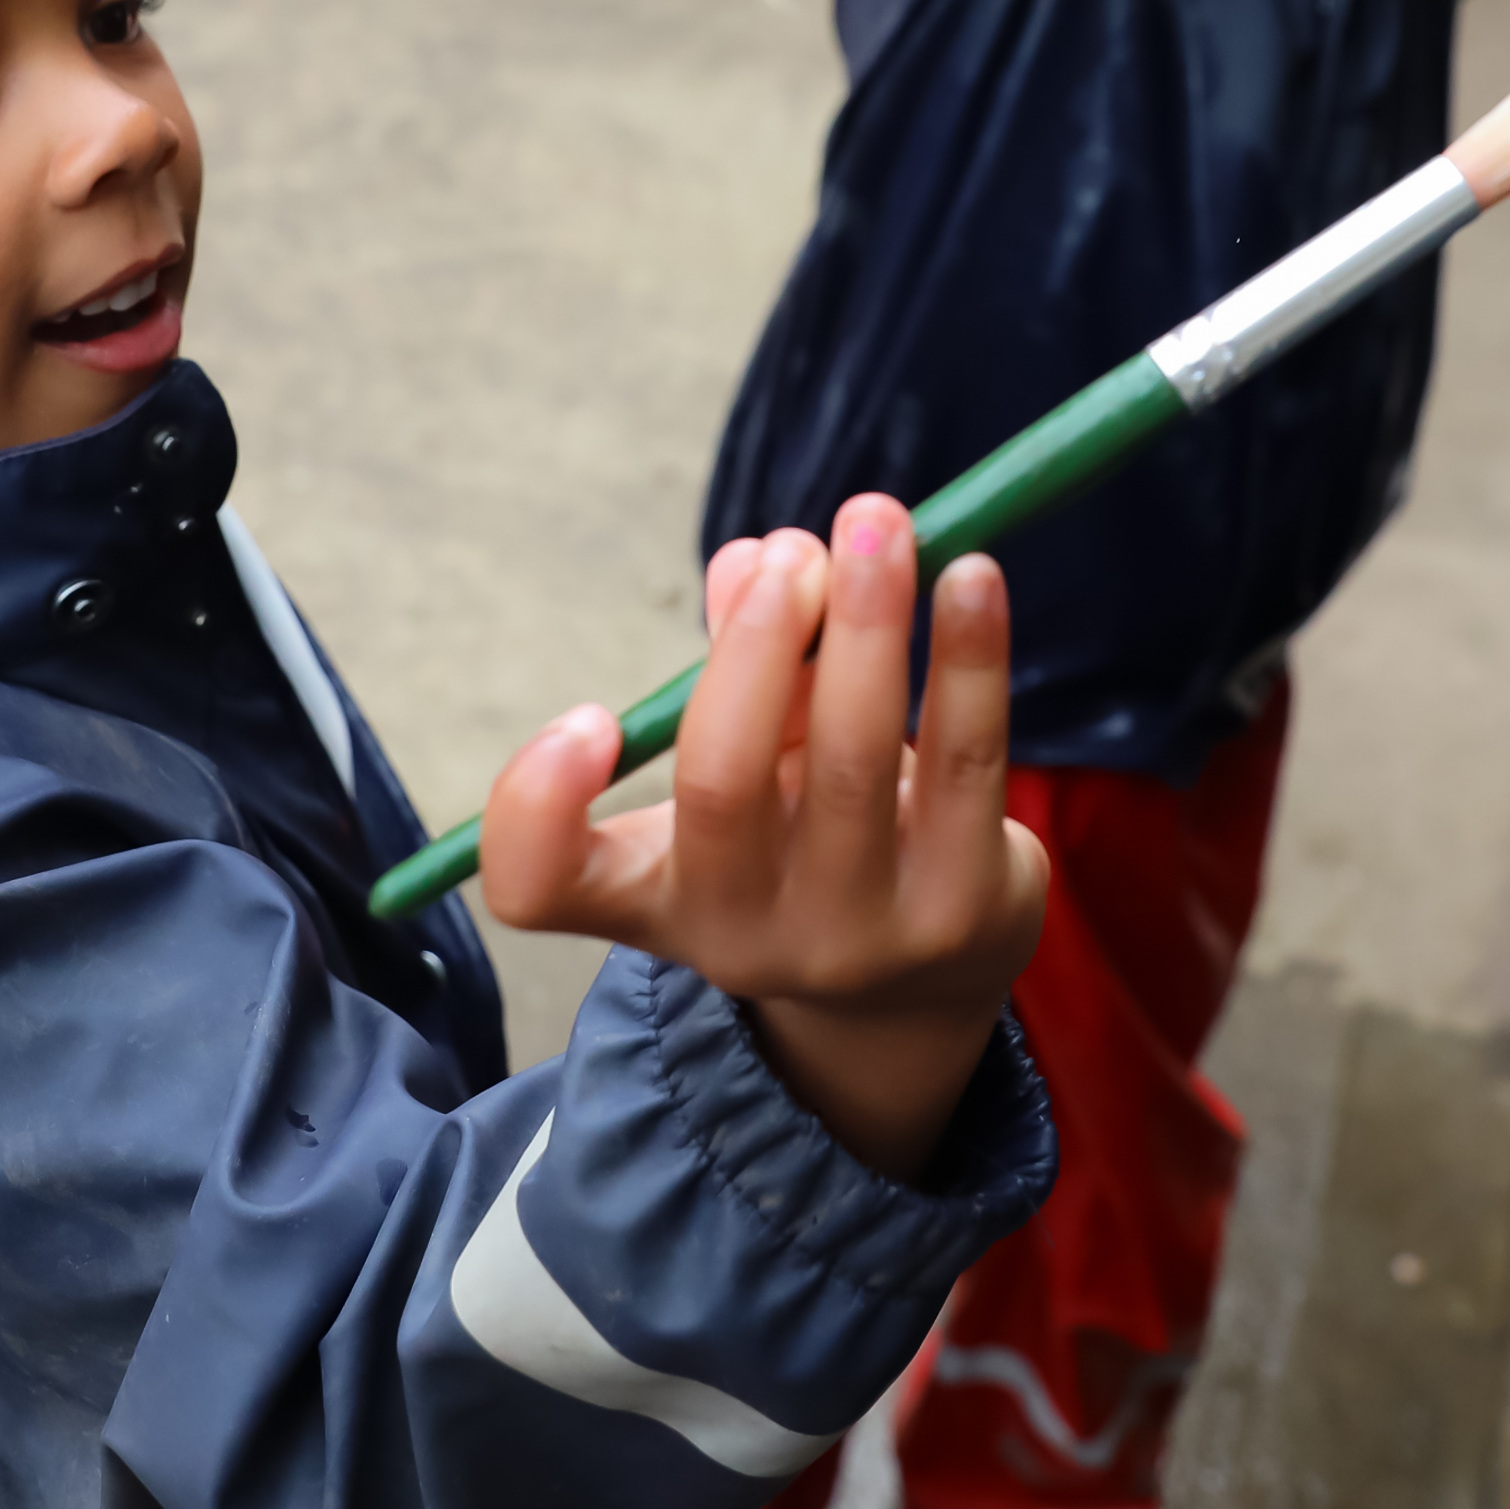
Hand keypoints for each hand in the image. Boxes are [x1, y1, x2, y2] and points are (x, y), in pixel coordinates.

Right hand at [481, 499, 1049, 1181]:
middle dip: (755, 645)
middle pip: (722, 785)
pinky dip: (967, 659)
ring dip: (867, 622)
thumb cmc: (799, 840)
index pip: (540, 884)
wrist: (923, 986)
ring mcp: (857, 934)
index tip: (586, 715)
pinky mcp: (965, 910)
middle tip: (793, 552)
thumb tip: (763, 561)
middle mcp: (741, 934)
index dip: (537, 805)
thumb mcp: (747, 769)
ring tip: (878, 522)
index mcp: (653, 895)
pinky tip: (972, 577)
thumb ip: (740, 664)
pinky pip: (965, 763)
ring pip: (853, 759)